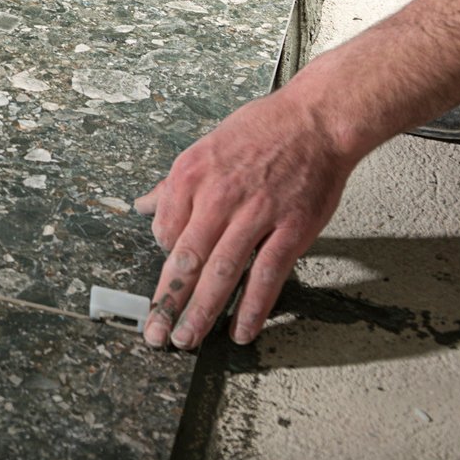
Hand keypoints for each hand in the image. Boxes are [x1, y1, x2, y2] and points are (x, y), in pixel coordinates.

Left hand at [132, 88, 356, 349]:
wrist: (316, 121)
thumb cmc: (261, 131)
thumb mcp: (205, 148)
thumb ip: (174, 185)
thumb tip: (143, 205)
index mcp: (190, 174)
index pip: (163, 231)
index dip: (163, 263)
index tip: (163, 286)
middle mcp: (217, 195)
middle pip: (185, 259)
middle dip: (167, 301)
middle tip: (156, 334)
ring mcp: (255, 214)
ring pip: (220, 273)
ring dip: (201, 312)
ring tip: (187, 339)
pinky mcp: (291, 229)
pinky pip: (266, 276)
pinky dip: (252, 308)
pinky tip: (240, 332)